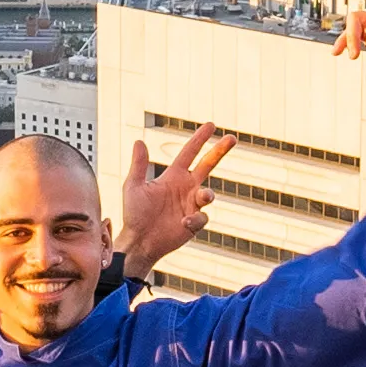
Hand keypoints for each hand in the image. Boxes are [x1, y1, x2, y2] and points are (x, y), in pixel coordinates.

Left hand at [119, 126, 236, 274]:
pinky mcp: (194, 223)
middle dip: (220, 151)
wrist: (139, 241)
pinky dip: (195, 219)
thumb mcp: (133, 186)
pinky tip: (183, 223)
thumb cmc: (134, 214)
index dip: (200, 139)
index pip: (190, 153)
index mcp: (173, 176)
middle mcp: (186, 188)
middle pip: (207, 165)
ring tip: (203, 196)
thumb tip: (138, 141)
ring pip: (208, 194)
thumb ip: (138, 165)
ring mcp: (191, 205)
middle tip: (232, 138)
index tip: (211, 125)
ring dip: (207, 194)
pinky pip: (202, 218)